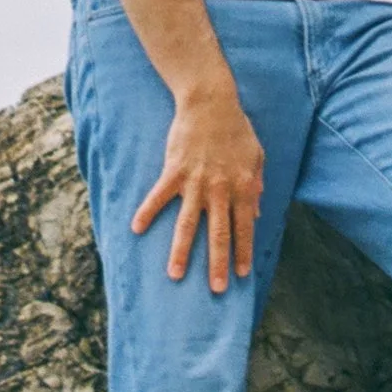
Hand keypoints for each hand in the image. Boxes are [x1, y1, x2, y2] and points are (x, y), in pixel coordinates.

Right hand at [131, 80, 264, 292]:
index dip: (243, 251)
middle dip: (219, 263)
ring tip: (175, 275)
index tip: (242, 275)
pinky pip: (159, 196)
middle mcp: (220, 189)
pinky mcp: (175, 171)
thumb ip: (256, 184)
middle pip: (219, 233)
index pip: (245, 227)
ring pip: (188, 223)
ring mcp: (196, 181)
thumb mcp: (256, 156)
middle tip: (218, 289)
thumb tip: (256, 212)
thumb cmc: (236, 129)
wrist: (212, 102)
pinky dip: (147, 212)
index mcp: (242, 186)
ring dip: (181, 251)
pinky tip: (135, 229)